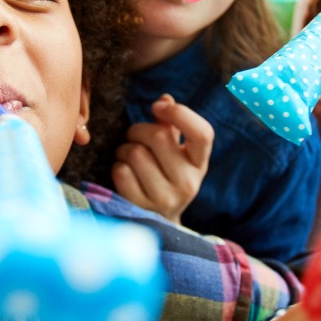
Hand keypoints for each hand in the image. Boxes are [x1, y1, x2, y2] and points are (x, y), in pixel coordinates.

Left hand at [111, 95, 213, 223]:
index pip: (203, 133)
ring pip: (135, 153)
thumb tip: (165, 99)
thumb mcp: (177, 152)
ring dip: (125, 149)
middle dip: (138, 130)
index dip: (181, 113)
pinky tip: (125, 172)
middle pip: (158, 136)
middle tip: (135, 137)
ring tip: (129, 156)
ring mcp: (166, 198)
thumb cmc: (167, 175)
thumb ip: (171, 124)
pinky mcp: (141, 207)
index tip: (158, 106)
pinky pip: (121, 172)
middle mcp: (188, 182)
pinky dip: (117, 166)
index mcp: (200, 163)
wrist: (160, 221)